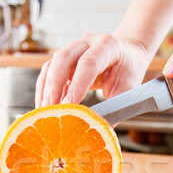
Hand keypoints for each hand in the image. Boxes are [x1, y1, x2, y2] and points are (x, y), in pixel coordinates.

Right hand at [35, 34, 150, 106]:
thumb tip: (97, 130)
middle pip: (63, 58)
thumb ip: (113, 108)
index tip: (68, 106)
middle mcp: (88, 41)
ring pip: (51, 64)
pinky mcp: (63, 58)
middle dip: (54, 86)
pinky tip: (45, 107)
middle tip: (50, 111)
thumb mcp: (128, 90)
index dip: (77, 85)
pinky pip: (48, 71)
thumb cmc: (128, 72)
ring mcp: (73, 47)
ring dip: (45, 90)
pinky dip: (44, 90)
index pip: (89, 63)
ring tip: (44, 112)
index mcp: (108, 46)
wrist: (126, 54)